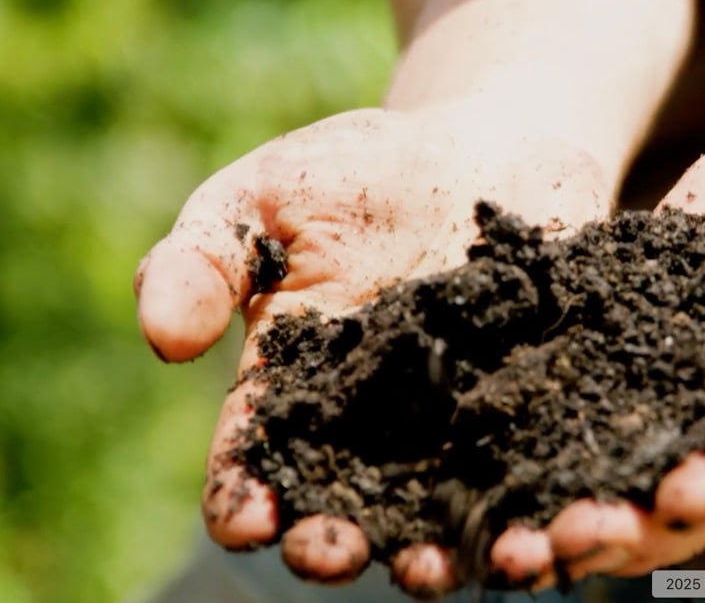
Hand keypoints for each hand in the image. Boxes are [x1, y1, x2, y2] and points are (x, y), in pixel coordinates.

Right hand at [134, 106, 609, 588]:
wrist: (482, 144)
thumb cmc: (356, 172)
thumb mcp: (266, 195)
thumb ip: (207, 259)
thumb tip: (161, 336)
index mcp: (300, 385)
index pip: (255, 458)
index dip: (242, 497)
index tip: (247, 517)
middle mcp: (380, 423)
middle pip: (348, 503)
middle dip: (336, 541)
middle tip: (336, 553)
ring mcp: (463, 417)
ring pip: (445, 507)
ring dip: (440, 551)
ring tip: (438, 568)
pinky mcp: (539, 399)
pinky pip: (540, 460)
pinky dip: (540, 499)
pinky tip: (543, 523)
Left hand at [487, 96, 704, 583]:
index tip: (680, 496)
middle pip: (702, 477)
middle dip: (633, 516)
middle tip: (557, 546)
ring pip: (633, 448)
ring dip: (572, 493)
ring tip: (500, 533)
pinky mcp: (651, 326)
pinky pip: (595, 375)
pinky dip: (542, 409)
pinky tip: (474, 433)